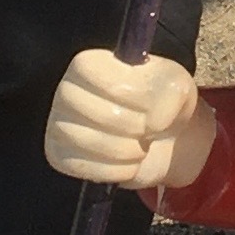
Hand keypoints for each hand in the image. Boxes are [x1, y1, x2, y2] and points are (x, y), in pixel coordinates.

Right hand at [43, 49, 215, 190]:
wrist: (159, 138)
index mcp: (90, 63)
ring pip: (90, 143)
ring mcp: (57, 122)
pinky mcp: (57, 154)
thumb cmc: (161, 103)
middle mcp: (66, 89)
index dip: (135, 98)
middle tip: (147, 130)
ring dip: (127, 151)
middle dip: (135, 128)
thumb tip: (152, 122)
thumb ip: (169, 93)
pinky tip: (127, 162)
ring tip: (139, 147)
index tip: (150, 105)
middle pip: (100, 114)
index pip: (107, 81)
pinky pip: (84, 168)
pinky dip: (115, 170)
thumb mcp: (176, 86)